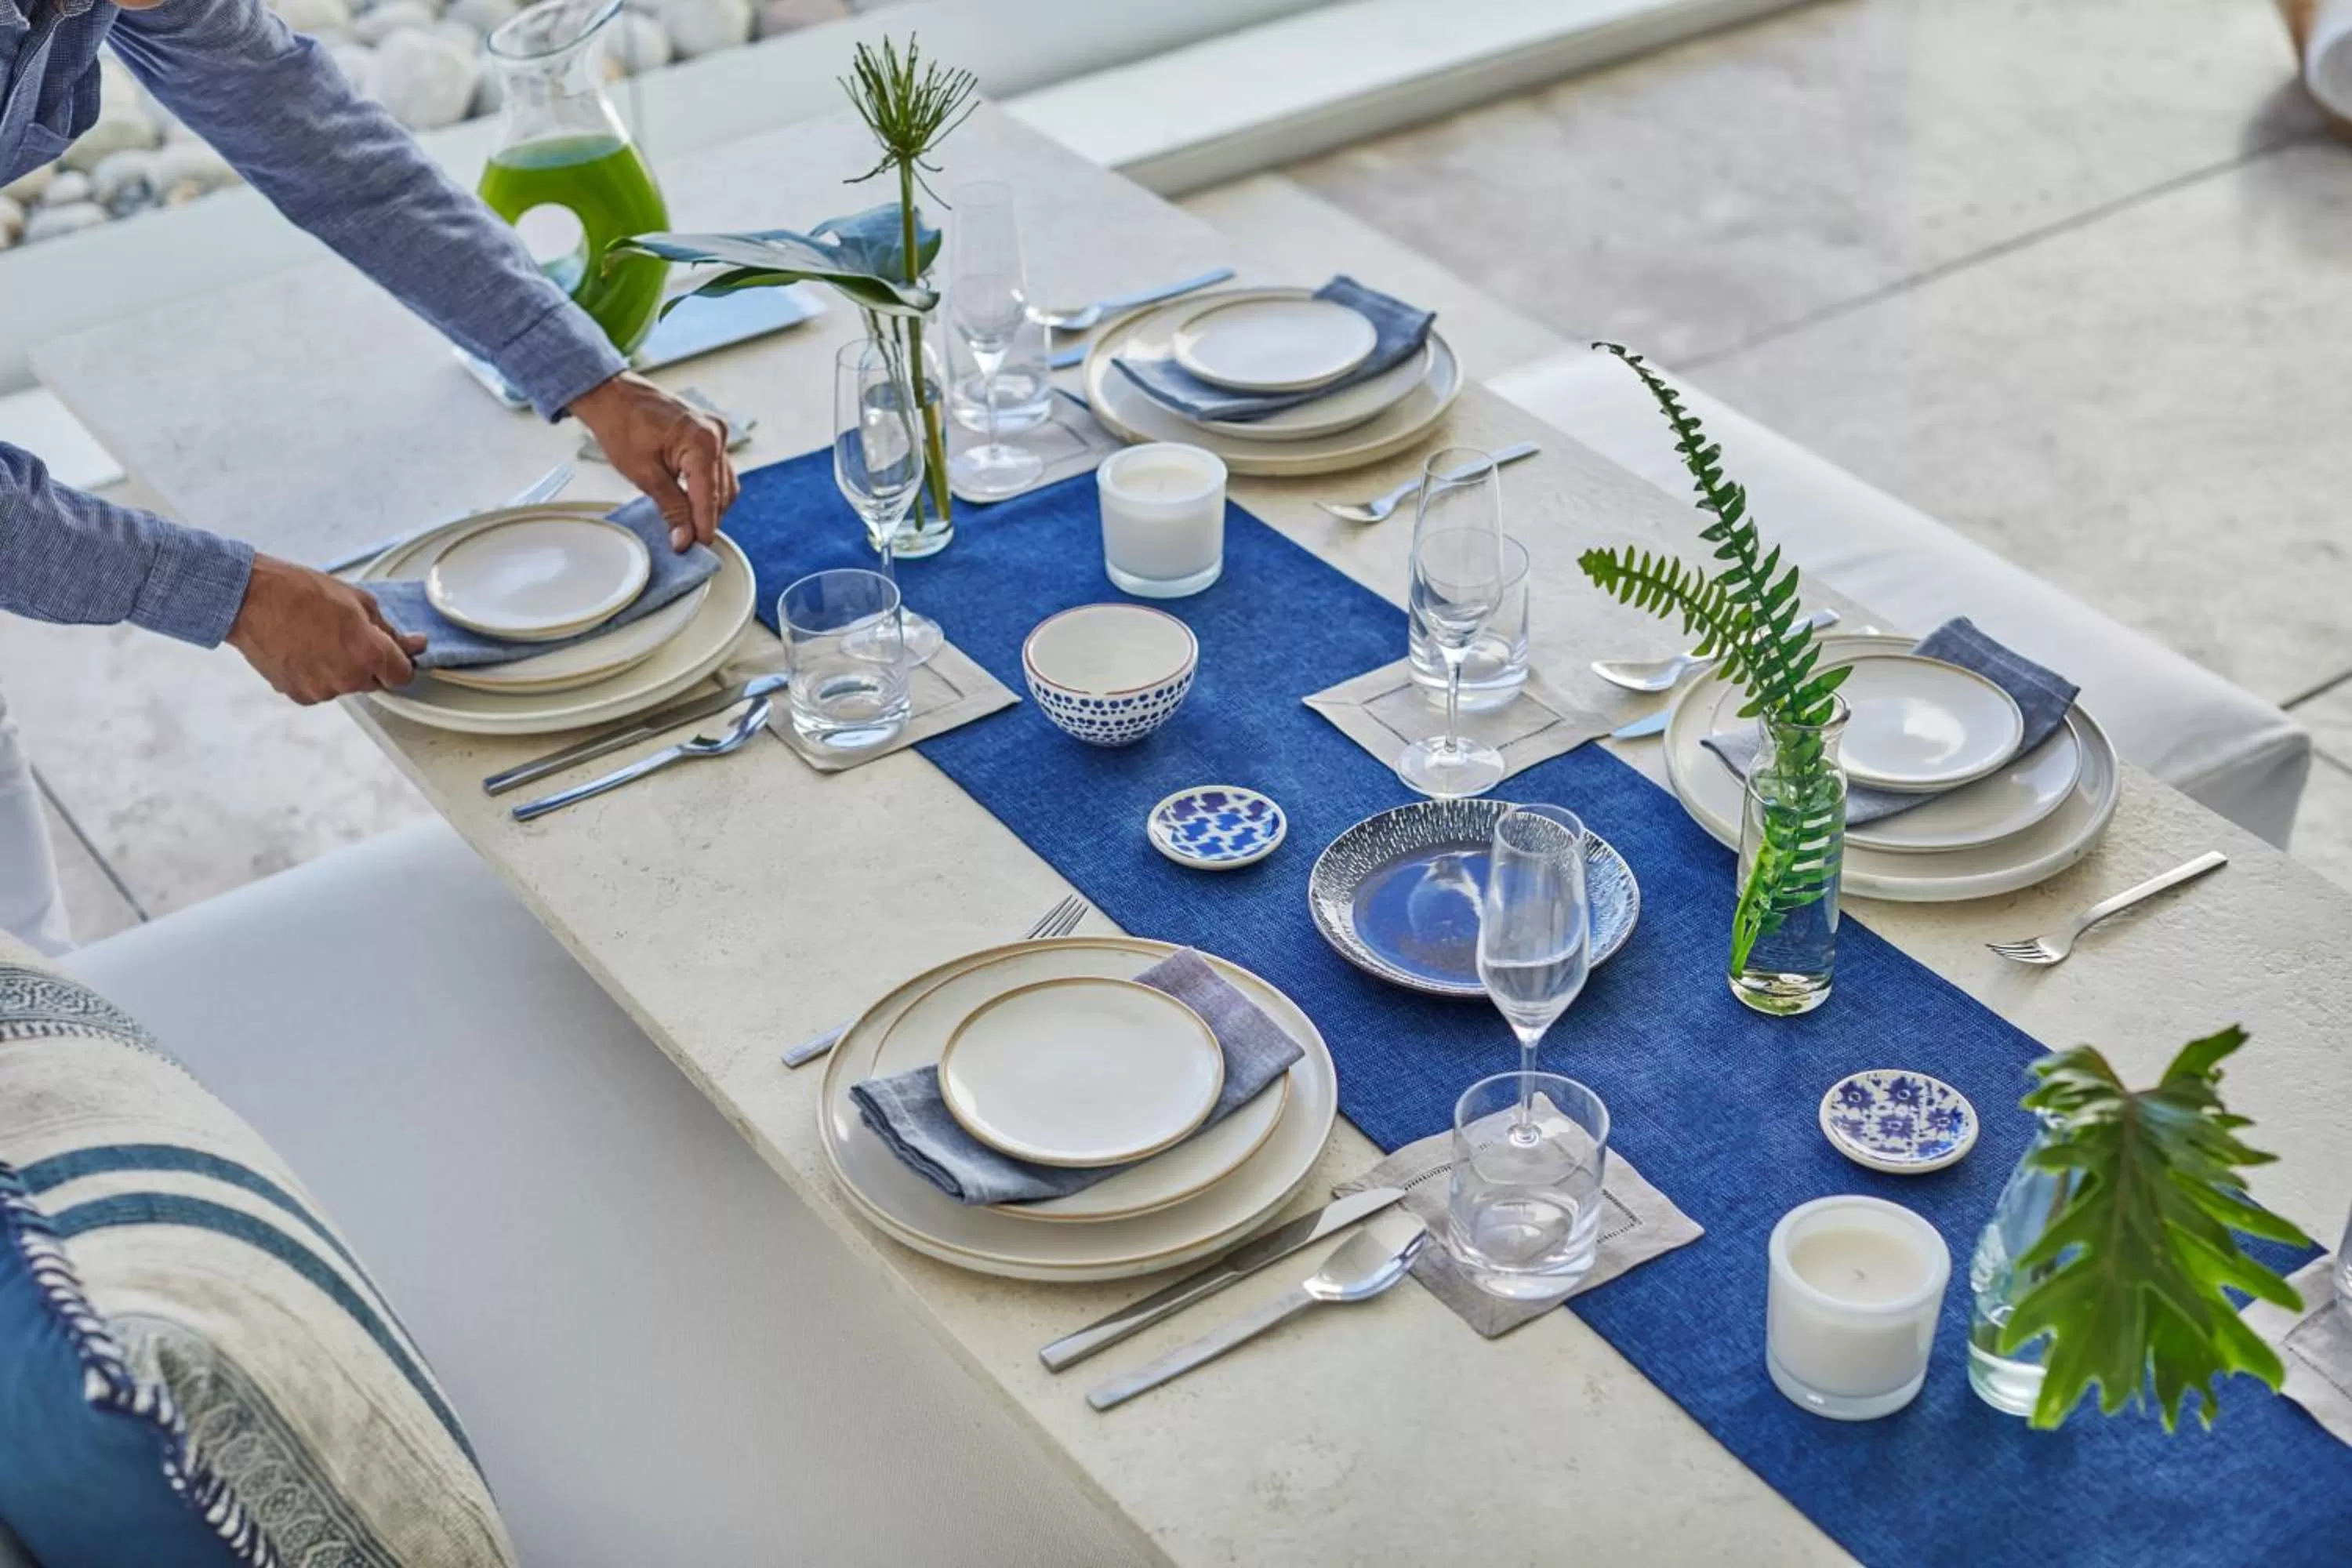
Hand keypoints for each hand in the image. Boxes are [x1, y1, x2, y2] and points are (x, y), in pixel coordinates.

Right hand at [227, 555, 424, 704]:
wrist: (250, 600)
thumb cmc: (301, 592)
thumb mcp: (358, 600)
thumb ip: (389, 630)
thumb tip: (413, 645)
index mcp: (369, 655)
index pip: (403, 676)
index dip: (400, 661)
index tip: (395, 651)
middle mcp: (348, 679)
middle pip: (375, 681)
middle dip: (370, 662)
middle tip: (349, 634)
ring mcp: (322, 690)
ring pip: (346, 685)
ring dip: (342, 667)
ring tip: (320, 637)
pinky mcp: (298, 694)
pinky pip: (320, 688)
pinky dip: (318, 673)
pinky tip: (304, 649)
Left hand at [569, 371, 738, 550]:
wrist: (612, 395)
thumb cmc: (621, 424)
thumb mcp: (644, 474)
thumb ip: (671, 508)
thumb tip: (684, 539)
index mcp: (702, 442)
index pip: (710, 498)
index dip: (703, 527)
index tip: (696, 548)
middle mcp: (716, 434)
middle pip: (722, 493)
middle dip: (706, 518)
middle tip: (688, 540)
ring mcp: (717, 431)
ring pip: (725, 483)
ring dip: (709, 505)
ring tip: (687, 523)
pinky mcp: (711, 432)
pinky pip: (719, 468)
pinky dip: (708, 488)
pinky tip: (691, 500)